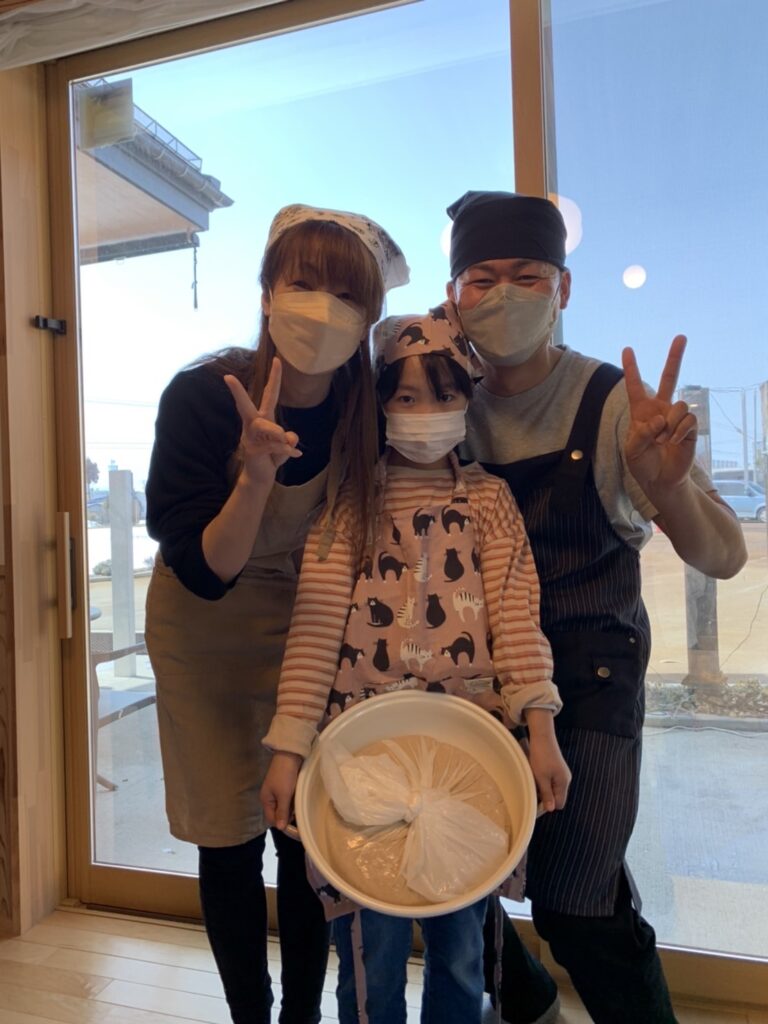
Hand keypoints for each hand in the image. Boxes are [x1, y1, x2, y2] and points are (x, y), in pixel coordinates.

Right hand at [224, 357, 300, 480]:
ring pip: (263, 426)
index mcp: (264, 418)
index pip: (270, 395)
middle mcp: (253, 425)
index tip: (277, 359)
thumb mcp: (285, 446)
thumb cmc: (272, 457)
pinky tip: (297, 455)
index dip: (274, 378)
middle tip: (228, 378)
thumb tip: (289, 437)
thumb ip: (289, 439)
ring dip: (277, 434)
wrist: (261, 478)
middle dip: (237, 392)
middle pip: (245, 406)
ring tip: (288, 444)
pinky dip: (287, 450)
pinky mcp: (251, 451)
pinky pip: (272, 446)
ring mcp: (249, 438)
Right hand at [260, 751, 302, 829]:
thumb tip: (279, 828)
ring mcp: (278, 792)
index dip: (283, 826)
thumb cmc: (284, 775)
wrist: (290, 754)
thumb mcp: (283, 795)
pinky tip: (301, 804)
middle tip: (301, 823)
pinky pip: (289, 800)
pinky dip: (295, 803)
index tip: (296, 831)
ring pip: (285, 808)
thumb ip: (282, 812)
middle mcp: (271, 797)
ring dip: (293, 811)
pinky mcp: (286, 787)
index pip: (272, 820)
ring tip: (303, 813)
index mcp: (266, 800)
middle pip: (278, 815)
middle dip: (288, 819)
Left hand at [527, 735, 570, 812]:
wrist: (542, 736)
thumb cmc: (541, 756)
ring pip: (551, 788)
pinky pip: (550, 780)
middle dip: (544, 795)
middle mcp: (565, 778)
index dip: (548, 805)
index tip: (536, 799)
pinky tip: (536, 772)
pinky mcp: (556, 768)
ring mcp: (561, 773)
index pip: (559, 803)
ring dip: (542, 786)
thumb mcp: (541, 778)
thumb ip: (547, 794)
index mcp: (564, 782)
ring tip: (534, 777)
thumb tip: (551, 810)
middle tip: (533, 786)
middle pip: (556, 796)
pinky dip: (542, 779)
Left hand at [621, 335, 697, 495]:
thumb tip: (660, 419)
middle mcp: (660, 409)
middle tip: (681, 336)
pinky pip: (687, 419)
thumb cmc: (642, 463)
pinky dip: (679, 432)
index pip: (635, 385)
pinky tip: (674, 442)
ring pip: (677, 405)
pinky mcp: (689, 427)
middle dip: (675, 357)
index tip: (627, 349)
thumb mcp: (631, 450)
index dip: (631, 368)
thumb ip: (640, 433)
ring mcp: (675, 417)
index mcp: (641, 411)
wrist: (660, 479)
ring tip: (662, 440)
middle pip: (669, 378)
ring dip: (669, 425)